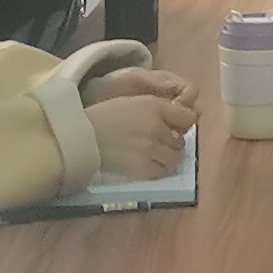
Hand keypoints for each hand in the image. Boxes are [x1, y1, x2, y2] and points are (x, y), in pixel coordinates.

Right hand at [82, 72, 196, 177]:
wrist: (83, 137)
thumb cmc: (106, 116)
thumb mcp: (135, 101)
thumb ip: (159, 108)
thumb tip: (180, 120)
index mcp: (155, 107)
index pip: (189, 117)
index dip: (184, 121)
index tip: (176, 125)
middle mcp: (157, 128)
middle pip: (182, 139)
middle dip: (175, 139)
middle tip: (162, 140)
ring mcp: (151, 150)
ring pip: (176, 157)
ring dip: (170, 155)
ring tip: (156, 153)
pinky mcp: (143, 169)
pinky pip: (164, 171)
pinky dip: (160, 168)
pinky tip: (150, 162)